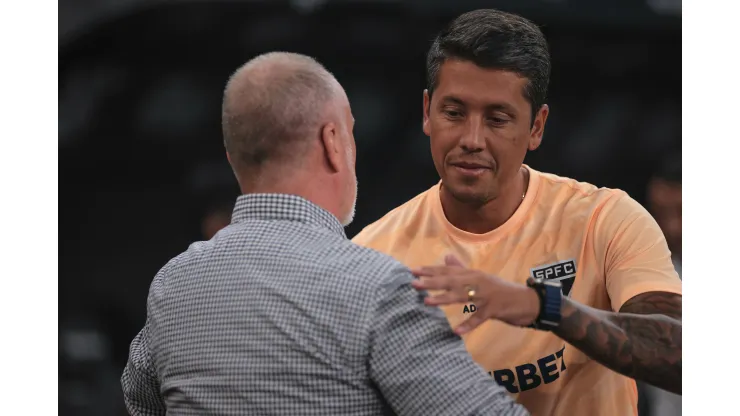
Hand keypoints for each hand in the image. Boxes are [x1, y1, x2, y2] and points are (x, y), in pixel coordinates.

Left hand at [410, 254, 540, 334]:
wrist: (528, 301)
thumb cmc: (501, 290)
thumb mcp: (481, 278)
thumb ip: (462, 269)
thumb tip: (446, 257)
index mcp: (473, 274)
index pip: (448, 271)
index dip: (430, 271)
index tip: (412, 271)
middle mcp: (478, 282)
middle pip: (452, 281)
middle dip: (432, 282)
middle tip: (414, 283)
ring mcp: (487, 296)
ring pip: (463, 296)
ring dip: (444, 298)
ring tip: (427, 301)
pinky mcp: (495, 309)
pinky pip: (480, 318)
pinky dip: (469, 324)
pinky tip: (457, 331)